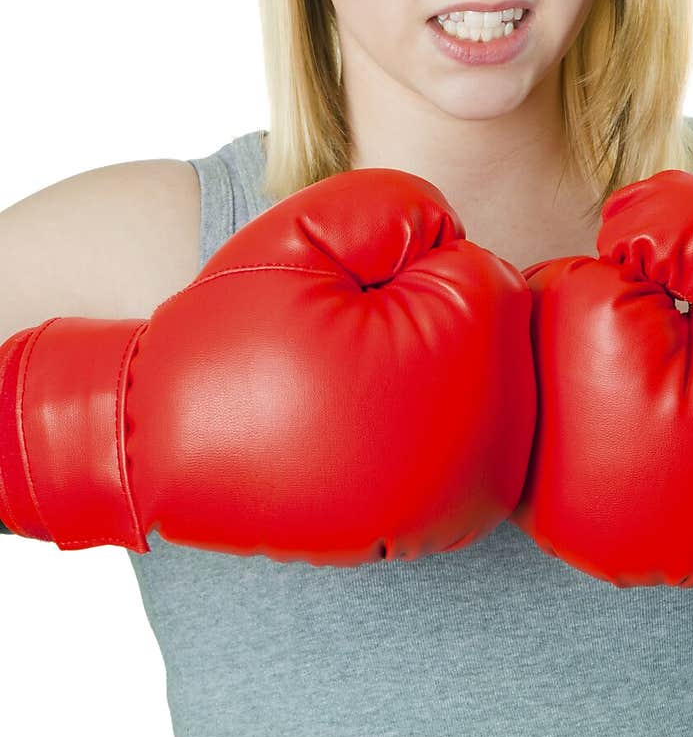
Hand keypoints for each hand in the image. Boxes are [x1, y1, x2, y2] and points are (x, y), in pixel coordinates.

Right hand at [0, 167, 535, 564]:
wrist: (156, 449)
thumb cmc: (229, 334)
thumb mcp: (305, 231)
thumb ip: (401, 206)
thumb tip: (459, 236)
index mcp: (468, 356)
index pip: (475, 270)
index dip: (394, 270)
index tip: (334, 309)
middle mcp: (492, 446)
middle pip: (488, 334)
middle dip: (418, 324)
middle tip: (330, 356)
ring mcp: (472, 501)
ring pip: (475, 388)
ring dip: (421, 378)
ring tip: (337, 395)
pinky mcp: (445, 530)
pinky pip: (453, 446)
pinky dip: (410, 428)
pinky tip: (351, 434)